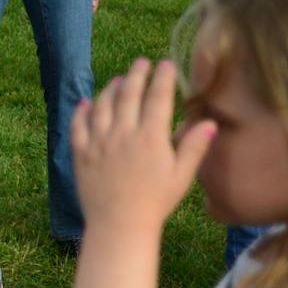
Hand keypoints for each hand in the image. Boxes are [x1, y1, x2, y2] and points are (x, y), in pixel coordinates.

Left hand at [70, 57, 214, 238]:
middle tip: (141, 62)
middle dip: (136, 74)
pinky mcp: (81, 153)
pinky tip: (86, 102)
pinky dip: (81, 111)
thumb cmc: (156, 202)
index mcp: (151, 137)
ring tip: (119, 80)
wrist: (119, 225)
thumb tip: (209, 123)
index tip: (166, 63)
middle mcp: (123, 134)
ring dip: (110, 89)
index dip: (162, 77)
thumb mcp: (181, 176)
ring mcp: (99, 142)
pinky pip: (78, 126)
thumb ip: (194, 147)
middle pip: (129, 95)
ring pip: (102, 106)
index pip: (158, 98)